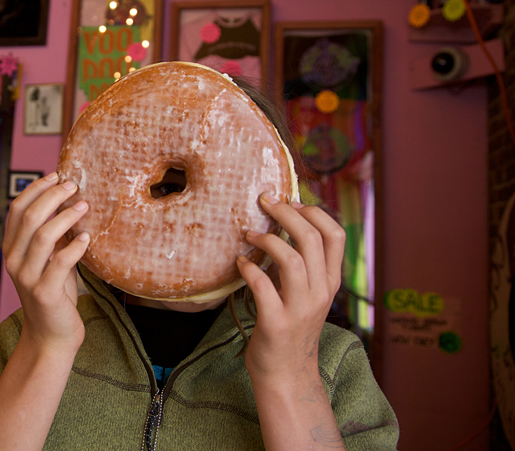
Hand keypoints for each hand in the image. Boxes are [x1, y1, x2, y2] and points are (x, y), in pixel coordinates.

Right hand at [3, 172, 90, 354]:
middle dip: (52, 196)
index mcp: (11, 249)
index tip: (55, 175)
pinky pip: (60, 262)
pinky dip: (75, 246)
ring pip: (42, 236)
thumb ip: (52, 236)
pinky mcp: (45, 292)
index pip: (16, 209)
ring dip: (65, 217)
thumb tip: (69, 203)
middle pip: (29, 217)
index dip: (35, 189)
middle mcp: (13, 261)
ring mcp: (27, 277)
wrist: (51, 336)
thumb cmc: (54, 294)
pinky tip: (87, 238)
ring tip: (83, 206)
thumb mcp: (49, 260)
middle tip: (72, 186)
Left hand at [236, 194, 344, 381]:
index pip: (337, 235)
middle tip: (264, 203)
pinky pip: (262, 286)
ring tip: (249, 235)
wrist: (286, 376)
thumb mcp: (306, 294)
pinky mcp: (276, 323)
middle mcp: (320, 293)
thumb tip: (281, 225)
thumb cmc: (291, 328)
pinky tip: (240, 264)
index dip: (314, 212)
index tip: (291, 201)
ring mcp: (300, 309)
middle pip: (312, 239)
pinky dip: (249, 269)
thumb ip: (302, 265)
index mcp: (329, 282)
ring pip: (292, 259)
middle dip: (286, 213)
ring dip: (267, 240)